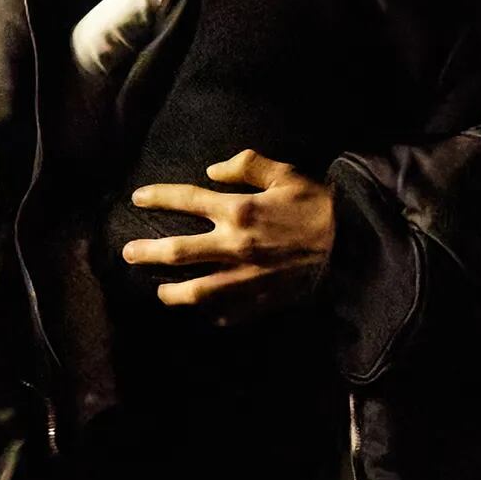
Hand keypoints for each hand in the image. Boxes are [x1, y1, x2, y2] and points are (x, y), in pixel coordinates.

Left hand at [121, 149, 335, 324]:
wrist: (352, 245)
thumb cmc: (319, 206)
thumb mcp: (285, 173)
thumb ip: (246, 165)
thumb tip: (212, 169)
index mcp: (239, 211)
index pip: (186, 200)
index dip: (158, 197)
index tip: (138, 199)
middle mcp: (234, 247)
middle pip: (177, 252)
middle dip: (146, 252)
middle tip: (128, 254)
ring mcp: (245, 279)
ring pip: (195, 292)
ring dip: (171, 293)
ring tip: (160, 293)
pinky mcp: (260, 301)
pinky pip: (228, 313)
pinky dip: (213, 313)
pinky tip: (204, 312)